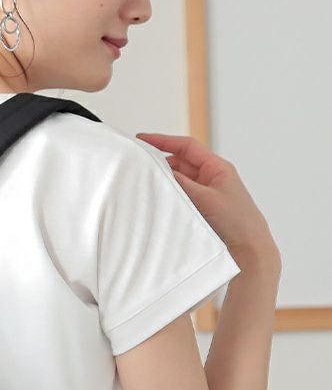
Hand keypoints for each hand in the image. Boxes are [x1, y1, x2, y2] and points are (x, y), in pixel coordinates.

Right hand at [135, 132, 279, 264]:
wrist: (249, 249)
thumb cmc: (236, 221)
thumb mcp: (205, 198)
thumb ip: (181, 183)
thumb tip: (159, 170)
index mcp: (217, 168)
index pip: (186, 147)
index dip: (163, 141)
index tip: (142, 139)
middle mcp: (211, 178)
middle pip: (180, 163)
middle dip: (160, 163)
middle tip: (139, 166)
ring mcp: (206, 195)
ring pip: (179, 182)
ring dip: (164, 182)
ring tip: (145, 185)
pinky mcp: (201, 211)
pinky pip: (181, 198)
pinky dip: (169, 197)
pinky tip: (158, 202)